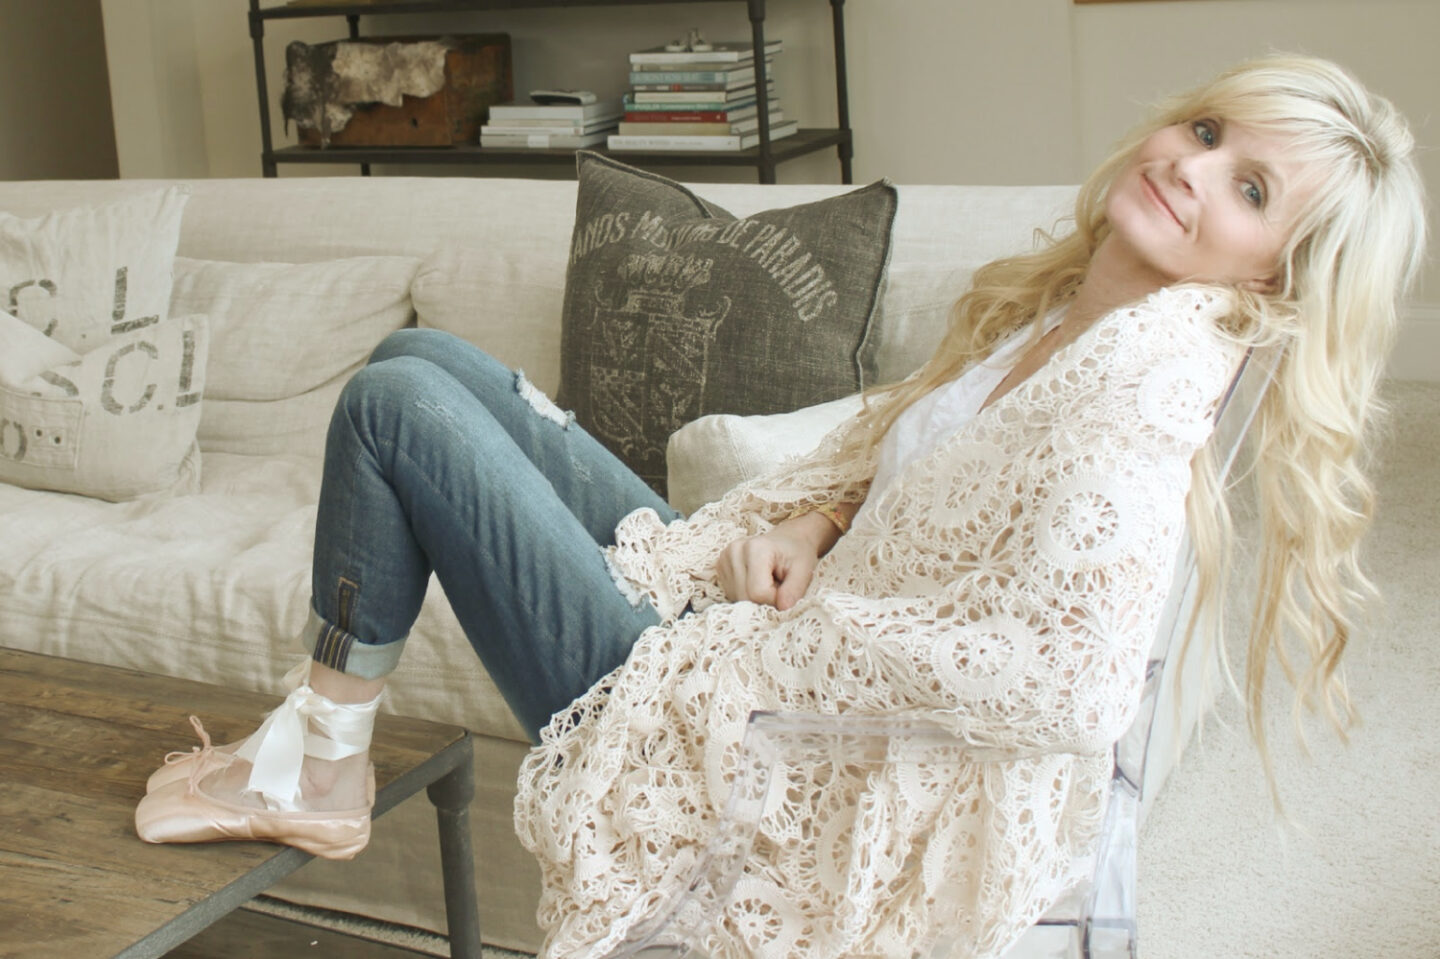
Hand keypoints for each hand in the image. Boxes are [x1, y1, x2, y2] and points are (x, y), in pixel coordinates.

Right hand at [716, 510, 845, 610]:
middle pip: (744, 597)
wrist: (788, 540)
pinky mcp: (720, 567)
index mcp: (756, 548)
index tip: (785, 591)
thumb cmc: (798, 553)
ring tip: (769, 583)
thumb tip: (782, 608)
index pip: (757, 592)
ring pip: (737, 598)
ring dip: (756, 599)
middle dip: (765, 601)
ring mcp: (724, 558)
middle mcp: (734, 550)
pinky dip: (747, 595)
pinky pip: (732, 594)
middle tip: (779, 587)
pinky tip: (757, 582)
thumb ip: (794, 590)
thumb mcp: (804, 570)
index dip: (774, 600)